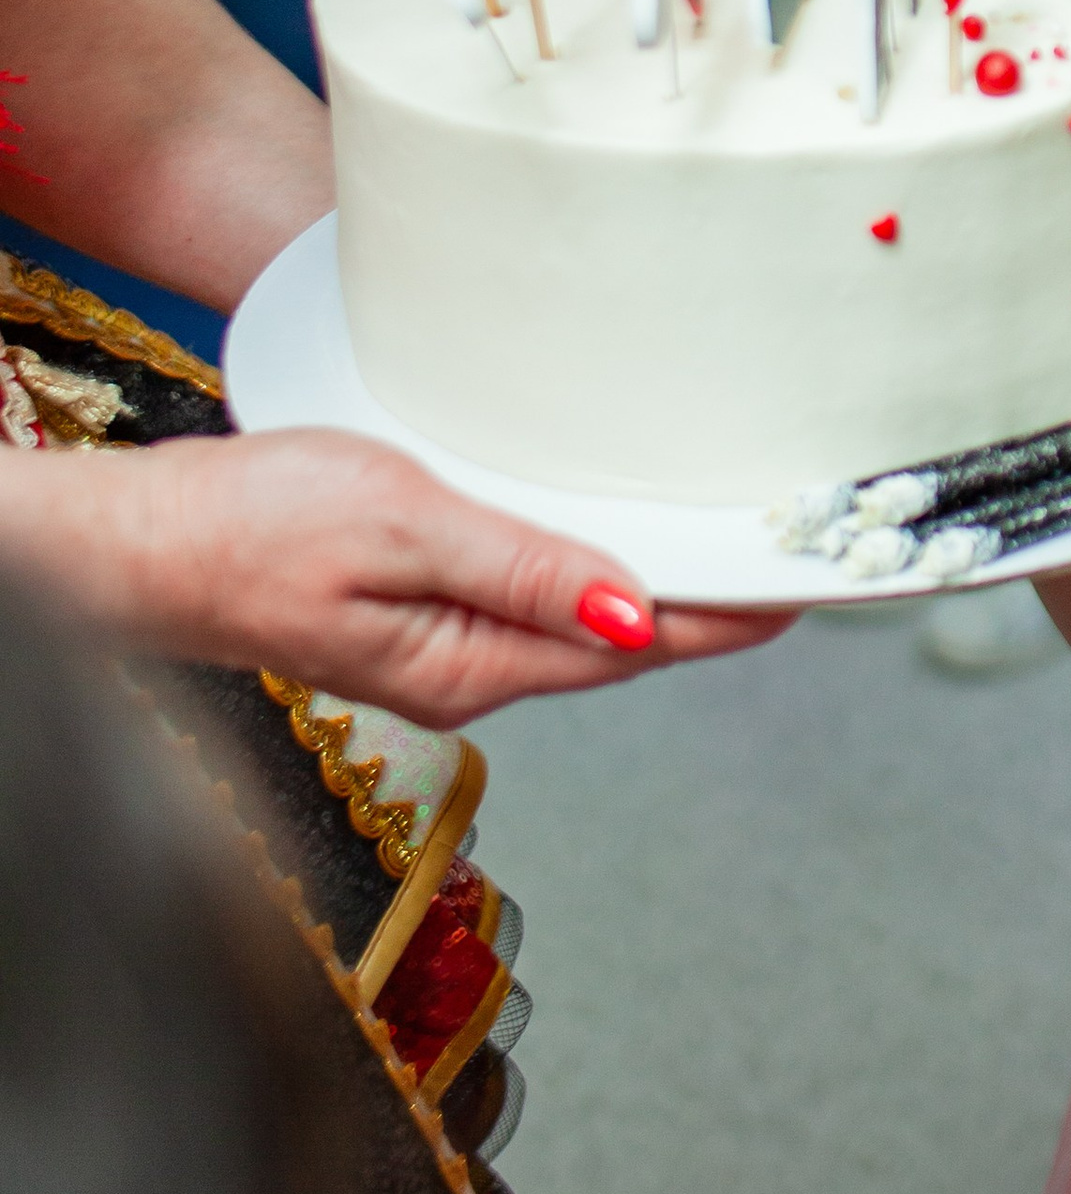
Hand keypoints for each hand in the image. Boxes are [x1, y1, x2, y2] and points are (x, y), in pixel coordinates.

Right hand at [33, 429, 788, 726]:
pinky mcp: (419, 610)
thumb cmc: (250, 527)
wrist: (143, 541)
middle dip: (711, 606)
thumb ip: (523, 569)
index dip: (727, 615)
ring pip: (582, 619)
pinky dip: (594, 571)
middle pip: (623, 639)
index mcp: (472, 660)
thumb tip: (635, 612)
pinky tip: (615, 544)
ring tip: (734, 550)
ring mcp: (443, 642)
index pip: (637, 643)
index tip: (804, 589)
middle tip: (798, 558)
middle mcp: (469, 666)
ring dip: (659, 588)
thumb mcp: (402, 527)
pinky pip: (534, 596)